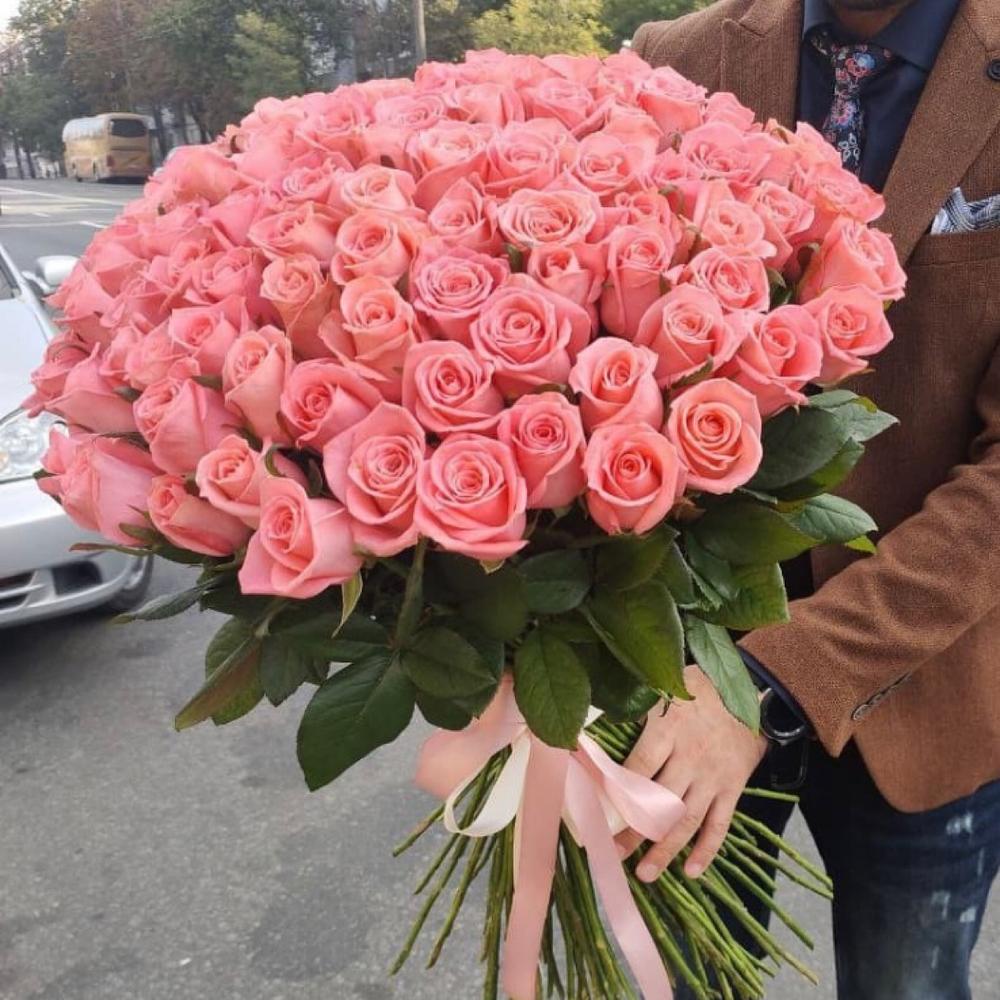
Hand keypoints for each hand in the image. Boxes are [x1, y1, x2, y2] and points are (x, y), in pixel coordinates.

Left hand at [616, 665, 767, 881]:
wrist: (754, 691)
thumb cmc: (699, 689)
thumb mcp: (664, 691)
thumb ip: (634, 711)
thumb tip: (595, 731)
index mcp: (668, 731)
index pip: (638, 768)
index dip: (617, 793)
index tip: (598, 812)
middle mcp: (690, 758)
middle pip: (660, 802)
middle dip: (635, 831)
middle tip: (613, 854)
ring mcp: (713, 777)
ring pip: (687, 820)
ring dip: (666, 850)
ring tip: (645, 874)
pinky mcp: (733, 788)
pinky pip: (720, 824)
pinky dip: (707, 850)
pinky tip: (691, 872)